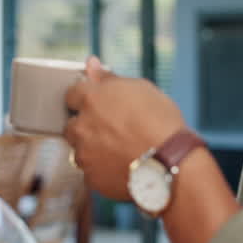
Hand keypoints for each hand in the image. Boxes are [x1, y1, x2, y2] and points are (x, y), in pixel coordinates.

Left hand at [63, 56, 186, 200]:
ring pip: (79, 151)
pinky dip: (102, 170)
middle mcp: (82, 127)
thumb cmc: (162, 123)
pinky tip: (122, 166)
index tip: (98, 105)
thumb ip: (109, 79)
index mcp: (91, 99)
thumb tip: (91, 64)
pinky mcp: (92, 178)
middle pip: (71, 125)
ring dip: (92, 150)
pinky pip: (91, 173)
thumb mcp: (141, 90)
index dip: (85, 99)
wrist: (171, 163)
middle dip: (85, 127)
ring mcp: (84, 155)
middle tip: (110, 130)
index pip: (71, 94)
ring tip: (120, 151)